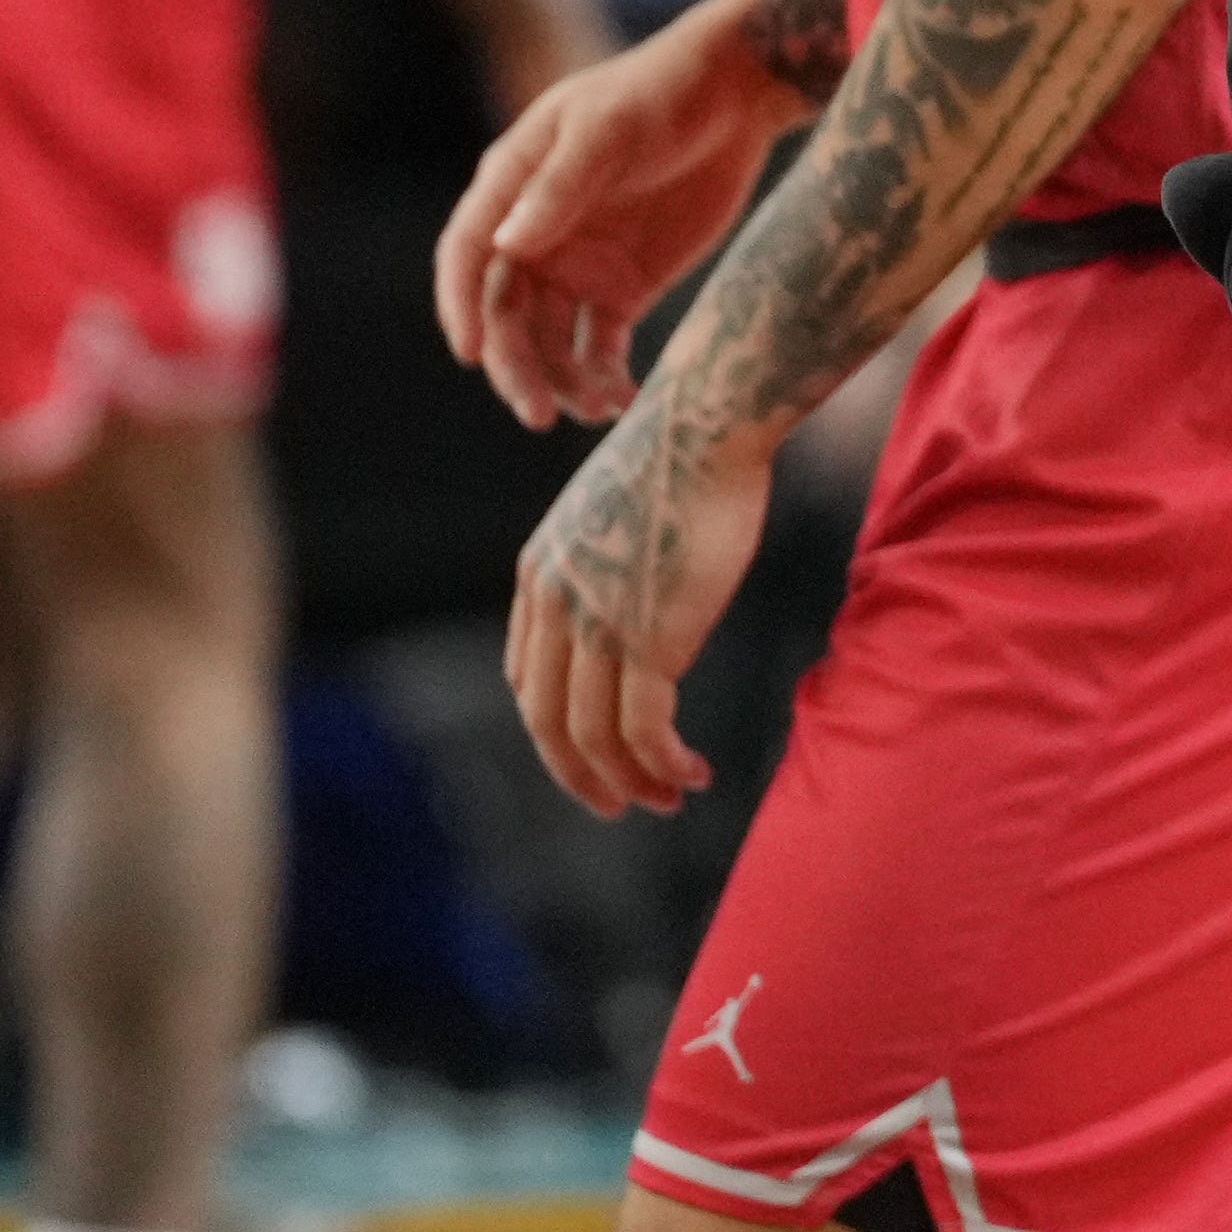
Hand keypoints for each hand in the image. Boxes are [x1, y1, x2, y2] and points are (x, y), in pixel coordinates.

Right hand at [435, 15, 797, 427]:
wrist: (737, 96)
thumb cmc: (659, 95)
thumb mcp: (607, 131)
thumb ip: (559, 187)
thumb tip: (505, 246)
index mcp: (510, 187)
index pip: (467, 255)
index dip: (461, 305)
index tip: (471, 353)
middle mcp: (533, 235)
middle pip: (506, 314)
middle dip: (516, 366)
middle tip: (539, 412)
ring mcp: (577, 267)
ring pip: (550, 342)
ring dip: (564, 382)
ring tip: (600, 409)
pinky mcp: (622, 290)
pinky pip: (600, 348)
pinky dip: (605, 379)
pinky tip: (625, 405)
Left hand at [506, 392, 765, 815]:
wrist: (704, 427)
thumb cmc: (680, 459)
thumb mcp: (613, 513)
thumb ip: (606, 564)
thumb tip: (637, 600)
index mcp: (538, 575)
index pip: (528, 681)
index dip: (557, 730)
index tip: (598, 752)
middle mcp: (555, 605)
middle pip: (547, 722)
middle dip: (581, 775)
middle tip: (620, 804)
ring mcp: (597, 624)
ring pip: (594, 738)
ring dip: (630, 781)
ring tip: (668, 797)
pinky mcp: (649, 638)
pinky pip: (644, 730)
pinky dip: (663, 764)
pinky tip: (692, 773)